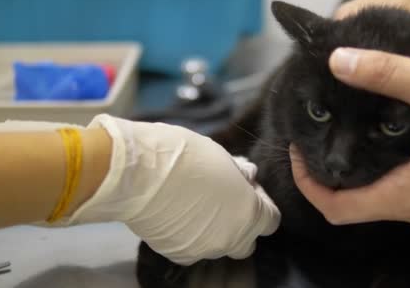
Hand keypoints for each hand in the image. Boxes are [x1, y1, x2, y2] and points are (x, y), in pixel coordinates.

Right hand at [65, 115, 280, 264]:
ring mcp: (204, 249)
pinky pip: (194, 248)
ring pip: (220, 245)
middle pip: (248, 240)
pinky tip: (178, 213)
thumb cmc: (185, 155)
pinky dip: (191, 235)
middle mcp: (231, 239)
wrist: (138, 173)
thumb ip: (239, 174)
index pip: (271, 220)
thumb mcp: (222, 155)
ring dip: (216, 228)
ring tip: (196, 202)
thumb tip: (247, 178)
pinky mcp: (178, 254)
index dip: (260, 202)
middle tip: (224, 198)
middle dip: (241, 222)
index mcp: (249, 214)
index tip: (245, 187)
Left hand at [291, 47, 409, 227]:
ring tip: (344, 133)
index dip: (310, 183)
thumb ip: (389, 73)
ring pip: (379, 200)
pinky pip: (402, 194)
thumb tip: (339, 62)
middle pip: (355, 206)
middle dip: (328, 177)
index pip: (339, 209)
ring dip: (355, 173)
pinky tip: (381, 141)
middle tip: (317, 137)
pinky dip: (381, 173)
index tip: (300, 150)